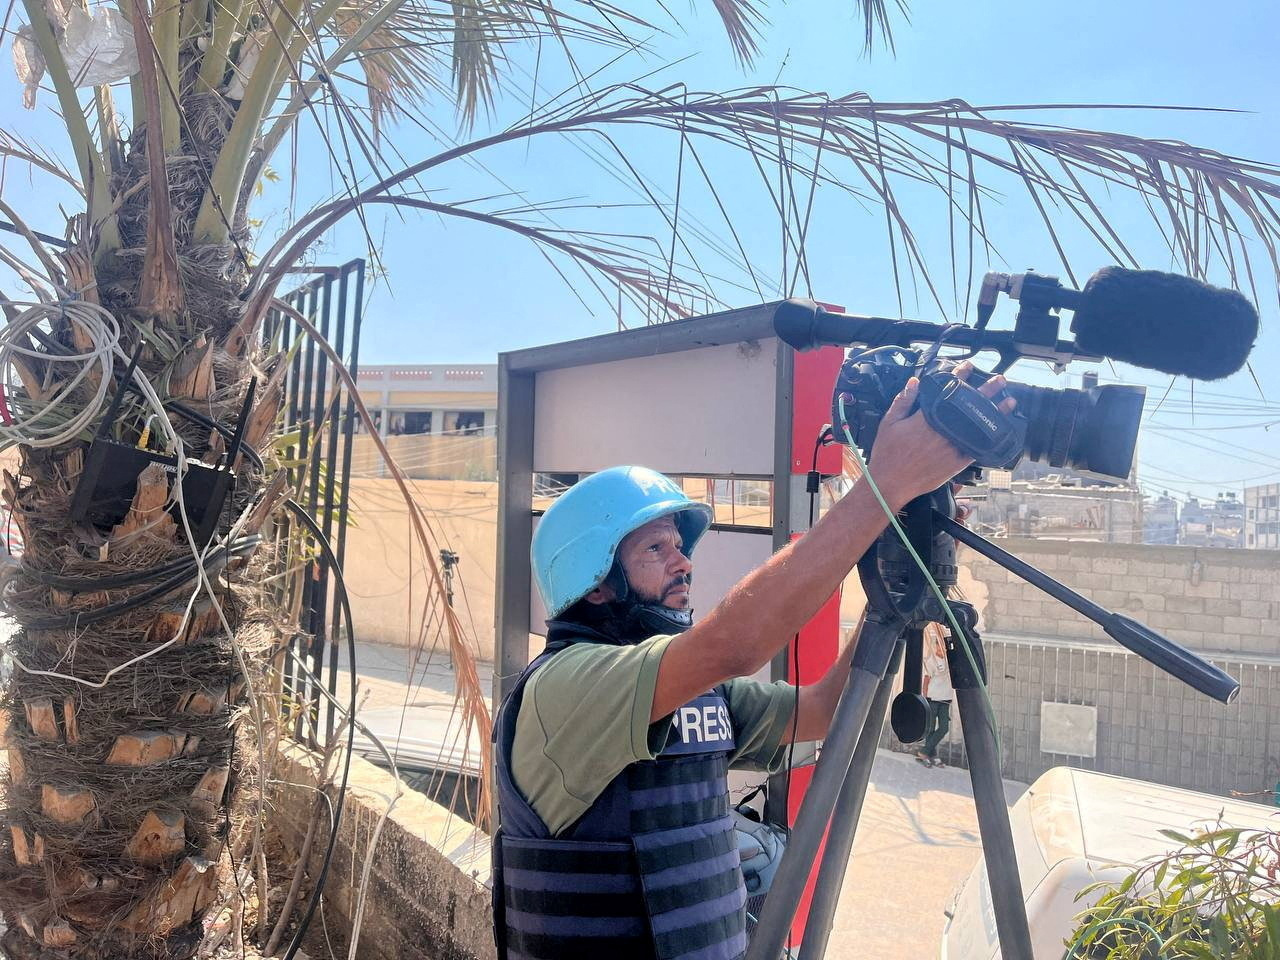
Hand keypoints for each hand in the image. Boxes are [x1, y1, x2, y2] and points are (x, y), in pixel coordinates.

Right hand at [866, 361, 1014, 508]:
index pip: (947, 391)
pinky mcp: (956, 463)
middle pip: (970, 407)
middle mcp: (943, 432)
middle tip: (999, 380)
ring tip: (1008, 402)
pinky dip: (988, 439)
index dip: (959, 376)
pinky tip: (999, 431)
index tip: (968, 366)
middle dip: (987, 390)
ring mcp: (952, 447)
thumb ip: (903, 401)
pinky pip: (977, 448)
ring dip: (995, 413)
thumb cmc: (887, 453)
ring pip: (978, 427)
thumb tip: (915, 382)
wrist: (891, 483)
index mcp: (926, 419)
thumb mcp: (889, 423)